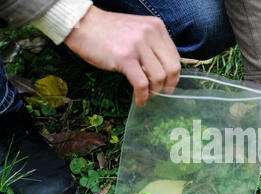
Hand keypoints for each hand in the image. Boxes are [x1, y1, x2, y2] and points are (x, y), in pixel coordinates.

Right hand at [65, 6, 180, 105]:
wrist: (83, 24)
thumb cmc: (109, 32)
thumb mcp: (138, 32)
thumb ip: (152, 47)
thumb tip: (162, 72)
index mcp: (157, 27)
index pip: (175, 57)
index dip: (174, 75)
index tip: (168, 84)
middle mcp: (150, 34)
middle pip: (172, 68)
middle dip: (168, 85)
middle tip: (161, 93)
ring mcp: (138, 45)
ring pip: (158, 77)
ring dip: (154, 92)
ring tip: (147, 96)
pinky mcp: (124, 57)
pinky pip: (141, 83)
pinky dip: (142, 96)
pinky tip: (139, 100)